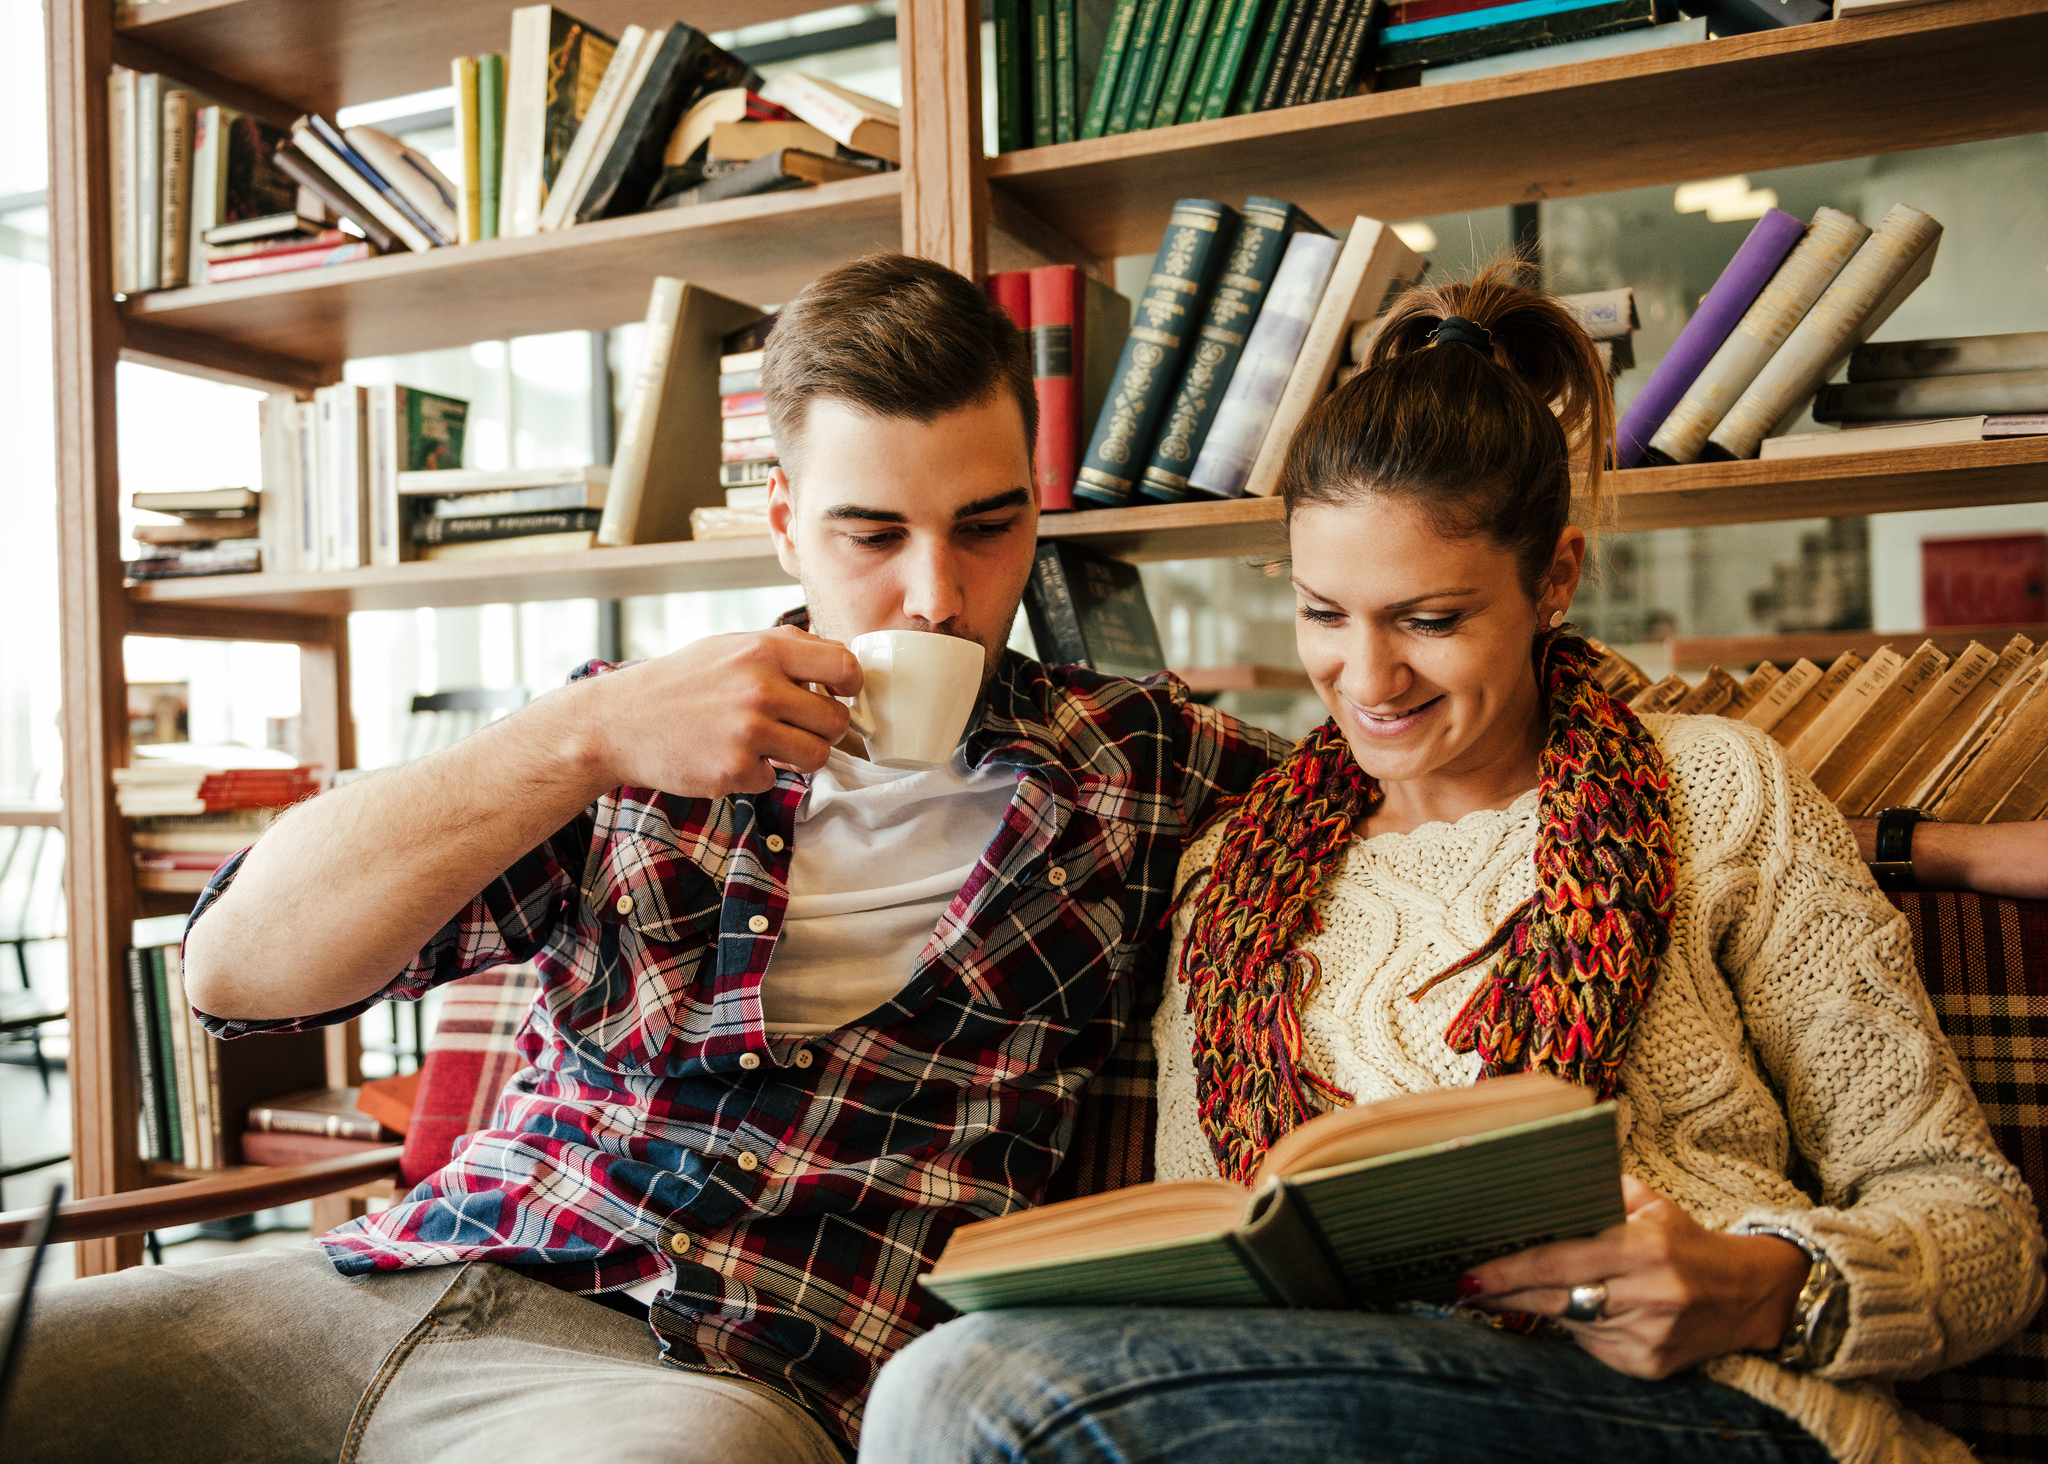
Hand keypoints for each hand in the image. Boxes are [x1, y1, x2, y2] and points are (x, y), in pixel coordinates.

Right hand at [577, 626, 860, 797]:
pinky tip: (731, 757)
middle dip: (825, 729)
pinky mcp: (735, 770)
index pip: (844, 665)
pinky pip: (775, 778)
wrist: (619, 721)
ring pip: (817, 756)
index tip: (842, 694)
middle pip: (836, 720)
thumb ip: (785, 649)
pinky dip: (759, 774)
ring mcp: (748, 731)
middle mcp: (761, 687)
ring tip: (773, 746)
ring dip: (801, 757)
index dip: (851, 685)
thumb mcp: (731, 645)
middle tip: (802, 728)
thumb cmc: (681, 683)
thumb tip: (840, 662)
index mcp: (765, 649)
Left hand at [1459, 1176, 1810, 1378]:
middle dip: (1504, 1295)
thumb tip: (1537, 1181)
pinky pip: (1591, 1345)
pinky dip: (1577, 1326)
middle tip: (1467, 1287)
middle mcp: (1647, 1295)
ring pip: (1569, 1322)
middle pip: (1553, 1299)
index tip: (1470, 1275)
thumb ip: (1597, 1189)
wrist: (1749, 1294)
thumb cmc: (1686, 1241)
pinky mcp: (1648, 1365)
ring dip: (1538, 1308)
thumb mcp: (1649, 1203)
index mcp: (1643, 1248)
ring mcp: (1648, 1336)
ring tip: (1510, 1291)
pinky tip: (1577, 1309)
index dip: (1508, 1271)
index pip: (1557, 1262)